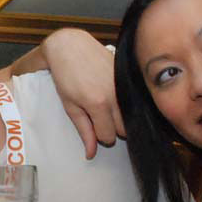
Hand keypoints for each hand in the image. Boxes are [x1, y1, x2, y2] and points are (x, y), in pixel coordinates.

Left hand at [42, 28, 124, 158]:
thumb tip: (91, 154)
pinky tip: (114, 94)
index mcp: (98, 104)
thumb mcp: (70, 106)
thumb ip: (84, 131)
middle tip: (98, 115)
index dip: (99, 135)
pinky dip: (127, 102)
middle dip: (112, 128)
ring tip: (106, 104)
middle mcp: (115, 95)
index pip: (108, 137)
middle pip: (124, 129)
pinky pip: (135, 99)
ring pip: (132, 116)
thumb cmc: (66, 76)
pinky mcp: (129, 75)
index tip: (92, 125)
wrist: (70, 46)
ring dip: (121, 116)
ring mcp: (125, 85)